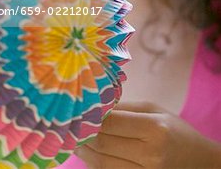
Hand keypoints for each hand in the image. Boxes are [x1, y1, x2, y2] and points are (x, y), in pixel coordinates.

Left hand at [75, 102, 220, 168]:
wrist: (200, 163)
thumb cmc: (175, 130)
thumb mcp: (154, 110)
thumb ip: (124, 108)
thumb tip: (94, 105)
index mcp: (154, 129)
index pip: (110, 122)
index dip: (89, 115)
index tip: (78, 108)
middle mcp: (150, 154)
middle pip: (102, 144)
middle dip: (81, 133)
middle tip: (69, 123)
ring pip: (101, 163)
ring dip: (83, 150)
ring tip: (74, 137)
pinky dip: (95, 163)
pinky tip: (89, 151)